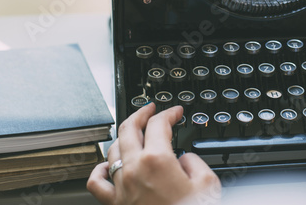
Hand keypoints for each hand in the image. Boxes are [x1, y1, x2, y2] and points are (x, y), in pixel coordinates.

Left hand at [87, 103, 220, 204]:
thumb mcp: (208, 183)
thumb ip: (194, 161)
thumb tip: (184, 158)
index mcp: (157, 160)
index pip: (159, 123)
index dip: (169, 112)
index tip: (176, 112)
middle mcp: (135, 170)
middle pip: (129, 128)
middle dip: (141, 113)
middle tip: (151, 109)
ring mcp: (122, 187)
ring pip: (113, 149)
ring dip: (124, 136)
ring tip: (134, 132)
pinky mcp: (115, 204)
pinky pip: (97, 182)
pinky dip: (100, 169)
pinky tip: (107, 164)